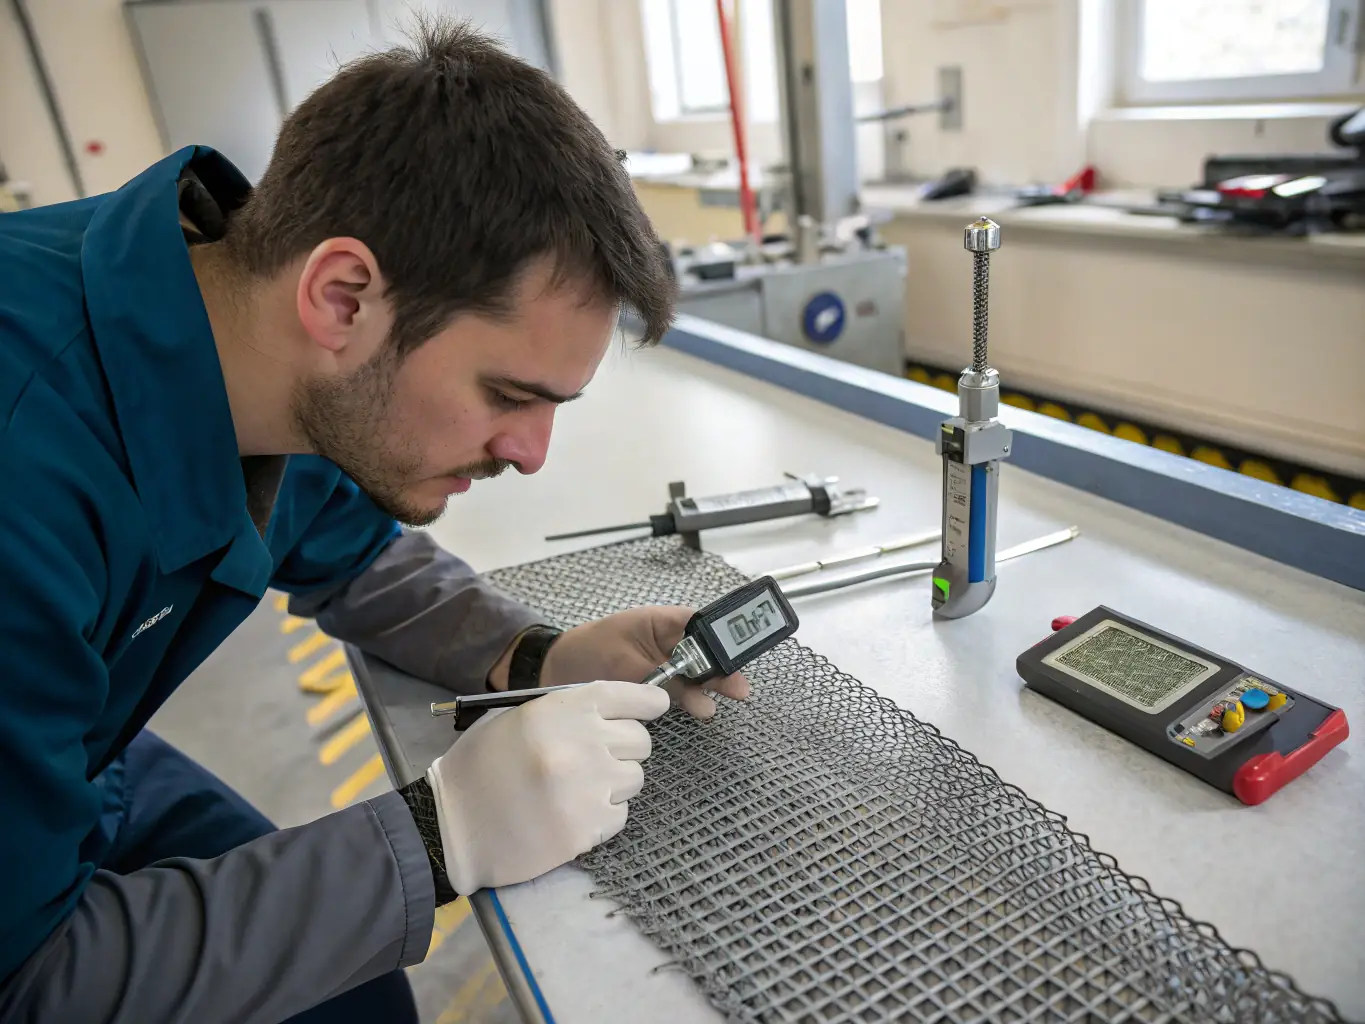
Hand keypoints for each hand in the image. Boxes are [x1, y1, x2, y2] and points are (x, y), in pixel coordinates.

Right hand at [426, 680, 668, 894]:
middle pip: (640, 740)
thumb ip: (564, 712)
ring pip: (634, 778)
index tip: (656, 705)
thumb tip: (611, 711)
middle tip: (597, 758)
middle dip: (624, 748)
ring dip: (614, 783)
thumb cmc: (480, 767)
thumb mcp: (515, 719)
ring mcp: (588, 788)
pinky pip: (620, 814)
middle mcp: (581, 743)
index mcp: (561, 710)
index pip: (626, 695)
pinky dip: (603, 814)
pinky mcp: (588, 828)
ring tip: (578, 789)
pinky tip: (572, 814)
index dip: (647, 701)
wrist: (452, 826)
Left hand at [539, 606, 750, 719]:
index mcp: (661, 621)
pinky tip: (701, 708)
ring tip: (714, 704)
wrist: (555, 671)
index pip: (701, 625)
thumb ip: (662, 676)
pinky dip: (690, 698)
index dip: (721, 640)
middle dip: (722, 669)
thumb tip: (694, 689)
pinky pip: (680, 689)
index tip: (735, 657)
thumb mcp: (625, 664)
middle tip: (739, 688)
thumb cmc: (587, 653)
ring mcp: (662, 662)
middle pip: (704, 652)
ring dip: (707, 688)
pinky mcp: (656, 683)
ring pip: (695, 673)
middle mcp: (667, 640)